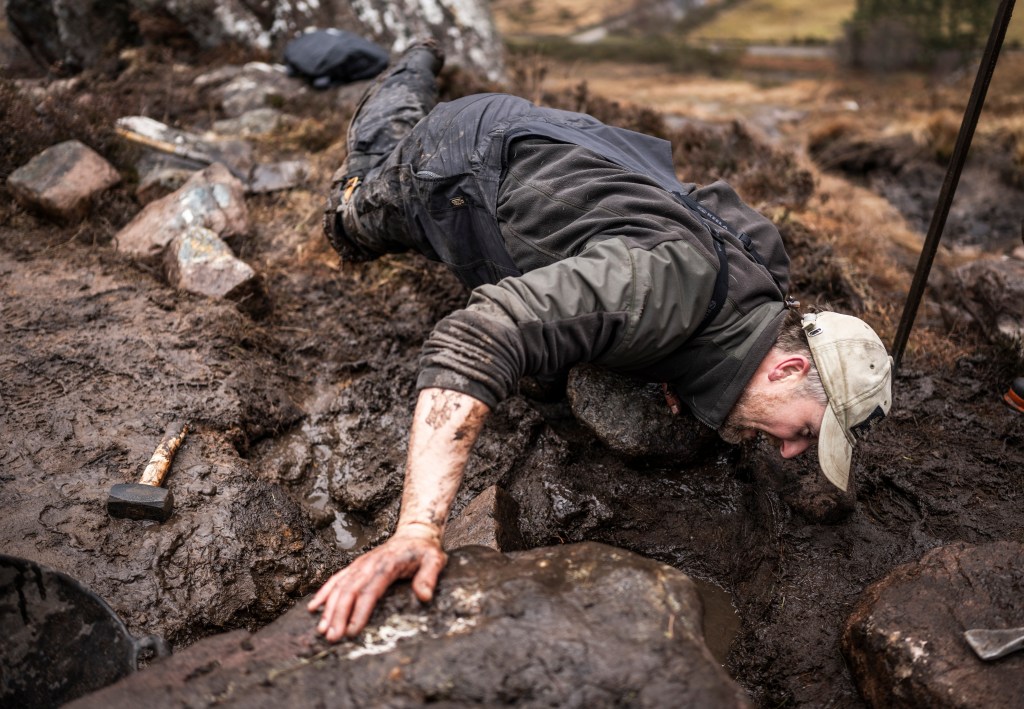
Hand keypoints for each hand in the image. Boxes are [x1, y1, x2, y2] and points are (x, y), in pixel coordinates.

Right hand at [307, 524, 446, 641]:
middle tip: (332, 638)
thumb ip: (429, 577)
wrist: (414, 534)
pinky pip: (336, 579)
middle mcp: (368, 564)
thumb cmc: (424, 551)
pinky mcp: (356, 566)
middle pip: (349, 591)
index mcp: (387, 565)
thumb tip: (424, 596)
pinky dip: (324, 593)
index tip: (352, 631)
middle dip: (338, 615)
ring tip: (322, 630)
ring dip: (329, 609)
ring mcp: (360, 564)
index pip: (370, 591)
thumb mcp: (435, 560)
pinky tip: (314, 608)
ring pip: (339, 587)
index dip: (359, 612)